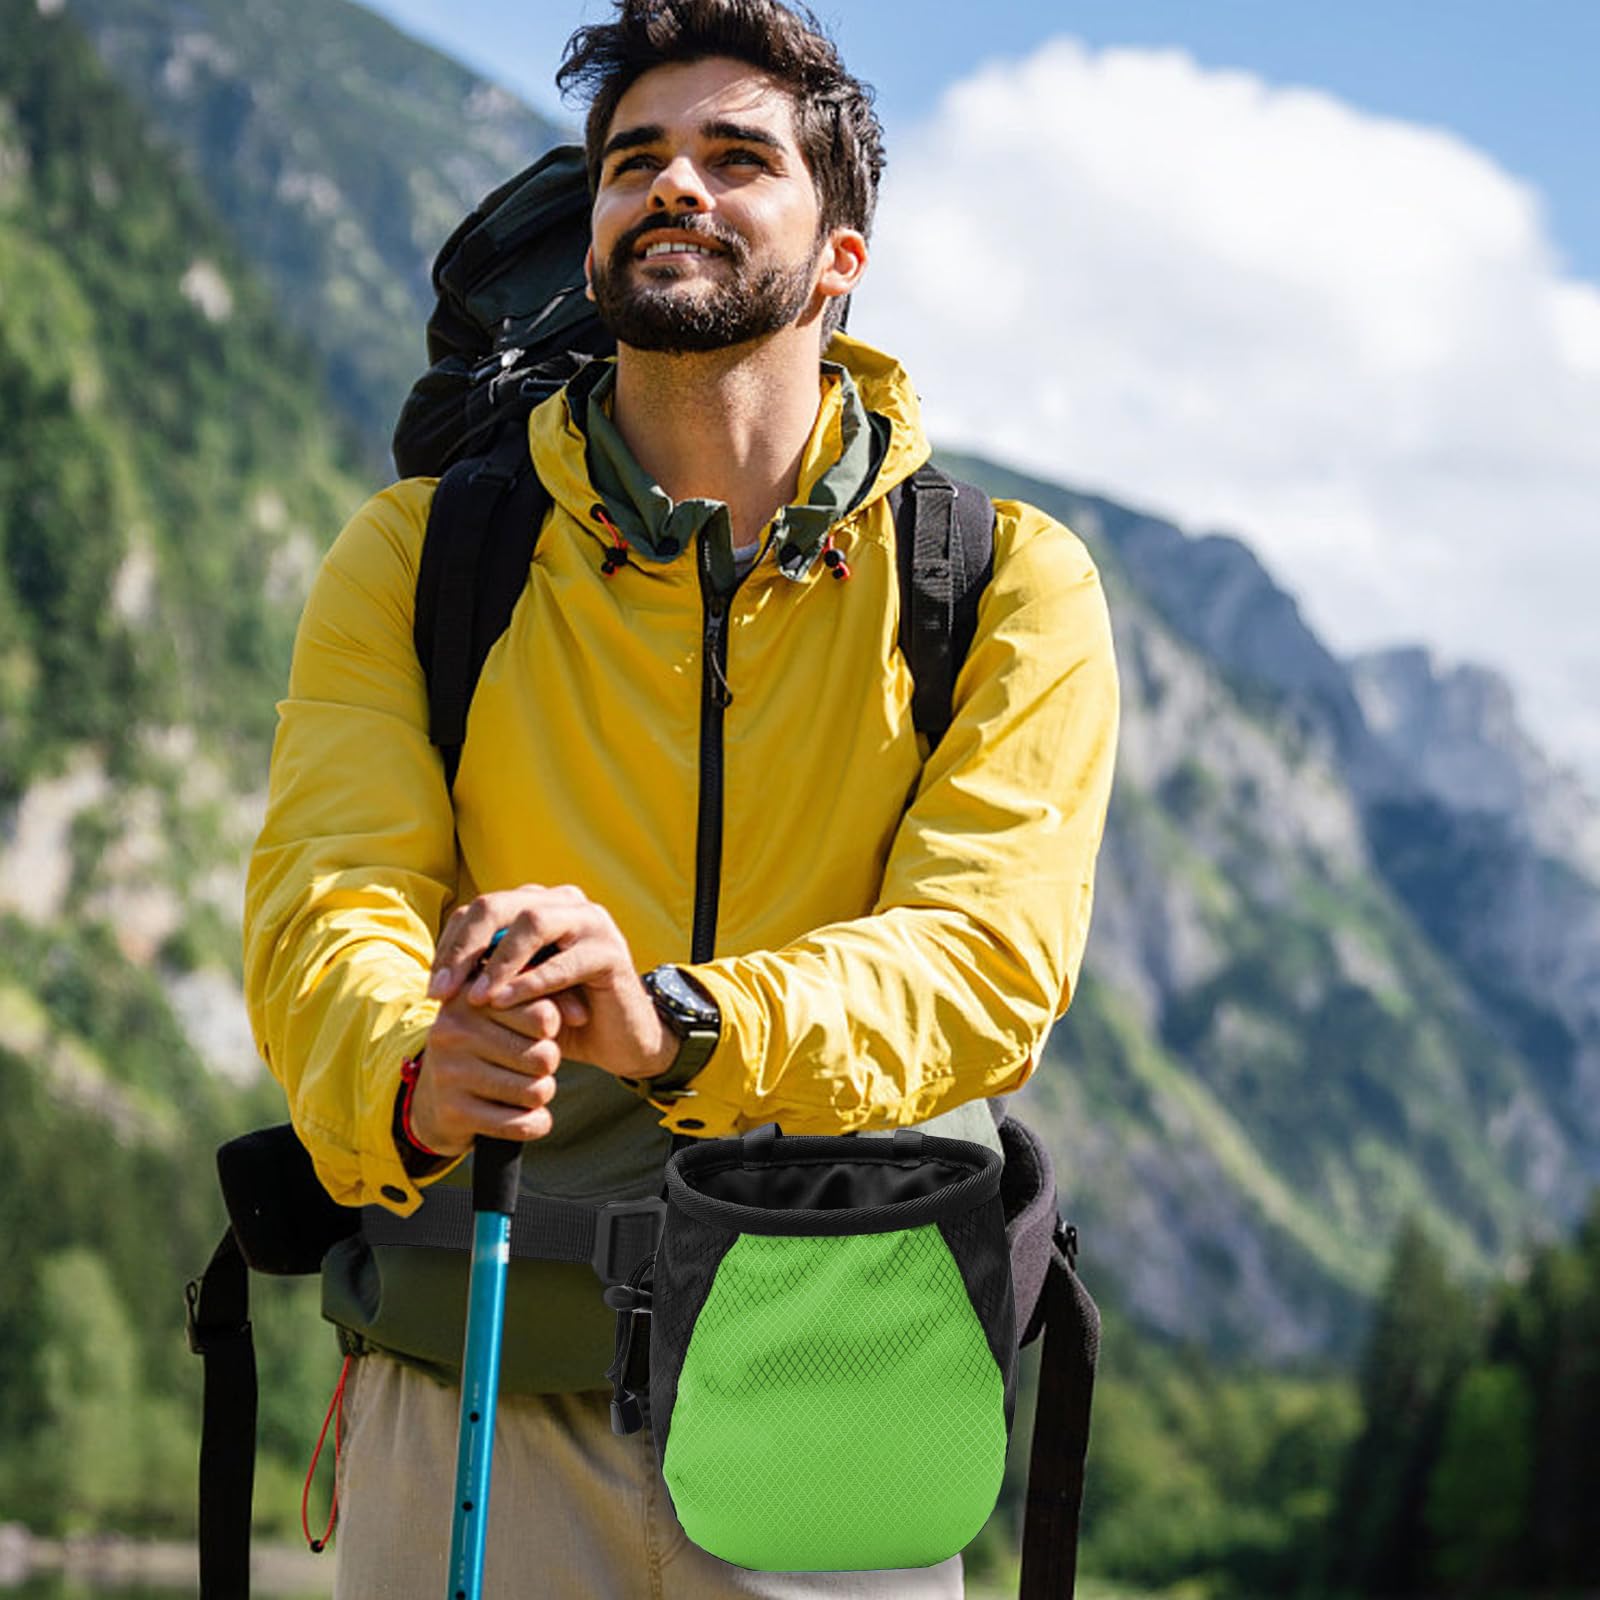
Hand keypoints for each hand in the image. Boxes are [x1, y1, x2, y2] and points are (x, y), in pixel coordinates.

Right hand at [409, 989, 563, 1157]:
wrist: (433, 1098)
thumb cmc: (487, 1047)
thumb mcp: (510, 1015)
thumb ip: (553, 1002)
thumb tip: (582, 1016)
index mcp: (471, 998)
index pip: (543, 1015)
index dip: (552, 1030)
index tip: (542, 1033)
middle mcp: (454, 1030)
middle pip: (544, 1056)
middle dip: (549, 1066)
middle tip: (534, 1066)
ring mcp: (450, 1072)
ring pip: (536, 1091)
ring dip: (542, 1094)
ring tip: (528, 1088)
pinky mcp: (453, 1111)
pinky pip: (521, 1124)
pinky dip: (536, 1124)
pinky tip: (531, 1117)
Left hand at [429, 886, 676, 1083]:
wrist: (620, 1040)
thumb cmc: (559, 1015)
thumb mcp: (515, 994)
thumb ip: (486, 977)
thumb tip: (438, 980)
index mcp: (536, 904)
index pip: (479, 910)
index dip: (451, 946)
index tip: (434, 990)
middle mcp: (563, 902)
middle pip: (499, 905)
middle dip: (465, 948)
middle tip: (443, 991)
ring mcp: (591, 921)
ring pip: (533, 922)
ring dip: (498, 961)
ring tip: (477, 998)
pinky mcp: (611, 951)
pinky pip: (564, 961)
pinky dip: (530, 982)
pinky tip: (505, 1004)